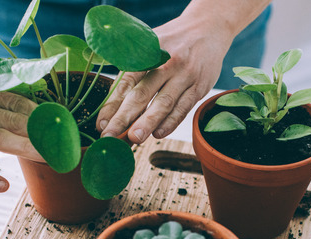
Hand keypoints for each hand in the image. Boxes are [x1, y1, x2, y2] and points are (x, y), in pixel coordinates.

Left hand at [96, 14, 233, 143]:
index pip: (126, 81)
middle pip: (142, 94)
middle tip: (110, 135)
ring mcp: (184, 76)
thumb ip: (131, 66)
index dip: (112, 104)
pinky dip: (171, 122)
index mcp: (148, 52)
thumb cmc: (172, 41)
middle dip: (124, 117)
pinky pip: (184, 107)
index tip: (101, 123)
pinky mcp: (199, 86)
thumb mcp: (150, 43)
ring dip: (147, 123)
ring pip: (163, 103)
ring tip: (134, 139)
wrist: (209, 28)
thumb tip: (112, 101)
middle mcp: (166, 63)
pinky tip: (159, 133)